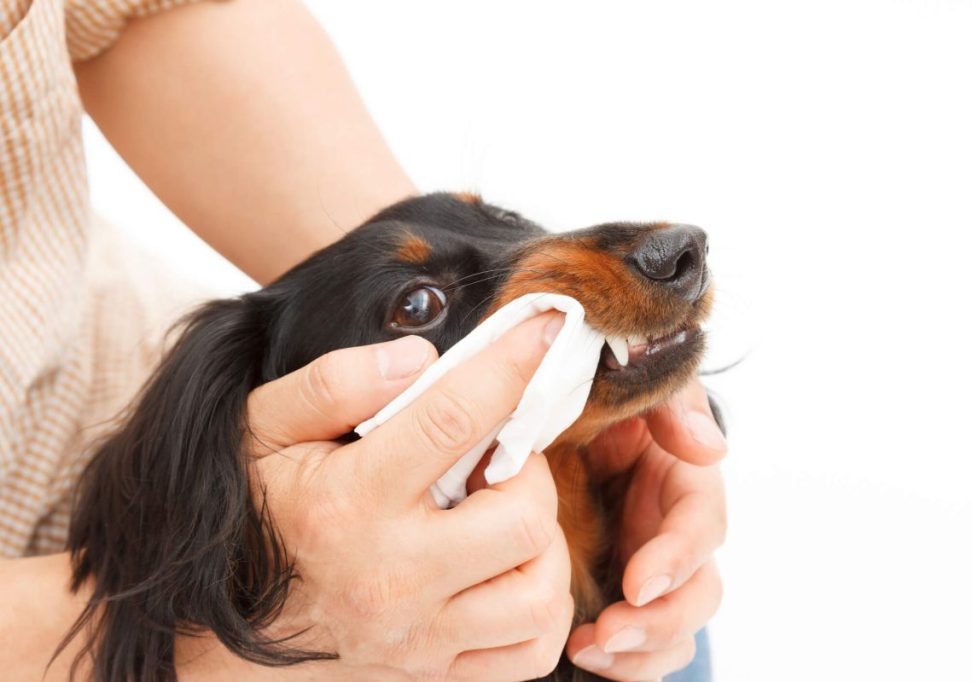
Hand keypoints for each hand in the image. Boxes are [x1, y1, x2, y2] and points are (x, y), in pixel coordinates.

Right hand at [181, 313, 572, 680]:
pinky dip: (541, 606)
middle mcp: (390, 578)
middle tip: (501, 457)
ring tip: (505, 513)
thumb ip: (334, 384)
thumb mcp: (261, 431)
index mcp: (347, 504)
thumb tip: (421, 359)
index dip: (511, 363)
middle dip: (531, 471)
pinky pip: (531, 651)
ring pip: (540, 593)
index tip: (549, 326)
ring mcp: (415, 639)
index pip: (453, 419)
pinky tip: (511, 570)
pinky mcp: (431, 675)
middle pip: (524, 518)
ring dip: (543, 541)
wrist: (204, 632)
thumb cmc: (247, 515)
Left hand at [567, 381, 726, 679]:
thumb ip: (667, 404)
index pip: (702, 523)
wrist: (527, 421)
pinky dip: (622, 662)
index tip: (639, 583)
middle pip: (698, 589)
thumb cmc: (582, 398)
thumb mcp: (624, 384)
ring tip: (588, 651)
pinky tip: (581, 656)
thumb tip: (710, 449)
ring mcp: (644, 566)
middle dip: (661, 620)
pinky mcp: (615, 594)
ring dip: (641, 650)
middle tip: (610, 633)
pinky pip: (639, 647)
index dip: (678, 556)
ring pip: (673, 627)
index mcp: (677, 477)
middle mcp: (669, 527)